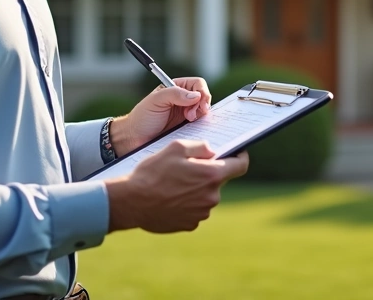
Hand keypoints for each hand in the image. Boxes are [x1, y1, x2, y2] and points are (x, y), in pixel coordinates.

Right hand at [104, 140, 248, 232]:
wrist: (132, 202)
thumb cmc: (153, 172)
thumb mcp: (175, 147)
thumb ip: (201, 146)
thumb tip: (213, 152)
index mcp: (211, 176)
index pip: (240, 166)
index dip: (240, 157)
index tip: (237, 153)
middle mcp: (212, 197)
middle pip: (217, 181)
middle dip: (206, 174)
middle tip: (185, 169)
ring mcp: (202, 213)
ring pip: (205, 196)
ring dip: (195, 190)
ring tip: (172, 185)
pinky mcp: (190, 224)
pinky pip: (194, 210)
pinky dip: (186, 204)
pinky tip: (169, 199)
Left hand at [110, 77, 211, 154]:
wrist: (135, 138)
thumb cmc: (142, 117)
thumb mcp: (156, 101)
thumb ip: (175, 94)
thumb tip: (196, 95)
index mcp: (176, 87)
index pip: (198, 84)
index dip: (202, 92)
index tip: (199, 104)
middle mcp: (183, 98)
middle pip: (204, 96)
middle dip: (202, 105)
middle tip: (190, 116)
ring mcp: (186, 112)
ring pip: (203, 109)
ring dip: (200, 114)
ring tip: (188, 120)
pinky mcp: (187, 126)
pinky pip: (200, 122)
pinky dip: (200, 123)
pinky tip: (191, 126)